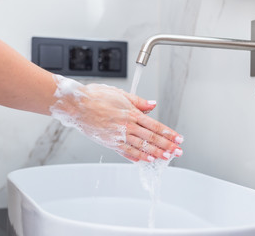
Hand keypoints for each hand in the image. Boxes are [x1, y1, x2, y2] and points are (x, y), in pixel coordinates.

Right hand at [50, 75, 182, 161]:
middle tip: (177, 152)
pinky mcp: (110, 143)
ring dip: (156, 153)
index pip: (155, 126)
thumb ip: (138, 101)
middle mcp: (127, 126)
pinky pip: (126, 152)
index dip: (168, 133)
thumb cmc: (95, 97)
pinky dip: (137, 157)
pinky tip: (146, 160)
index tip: (178, 139)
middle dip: (167, 146)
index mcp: (131, 113)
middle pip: (151, 138)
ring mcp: (118, 136)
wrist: (76, 105)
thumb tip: (152, 105)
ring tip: (166, 158)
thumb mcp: (120, 94)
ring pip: (141, 147)